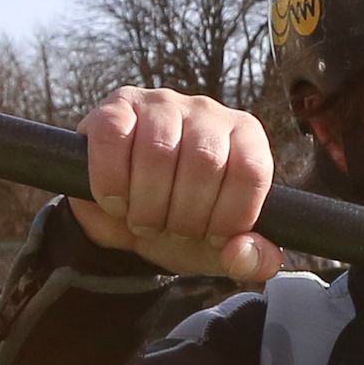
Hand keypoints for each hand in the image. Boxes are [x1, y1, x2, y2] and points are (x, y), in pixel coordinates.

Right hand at [70, 87, 279, 286]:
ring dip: (147, 203)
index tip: (214, 237)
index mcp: (246, 138)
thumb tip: (242, 254)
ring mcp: (162, 104)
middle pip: (205, 162)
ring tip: (145, 221)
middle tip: (171, 231)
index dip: (231, 215)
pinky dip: (111, 181)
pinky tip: (117, 202)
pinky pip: (113, 137)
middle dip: (185, 215)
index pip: (251, 170)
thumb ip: (253, 260)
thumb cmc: (187, 224)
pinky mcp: (118, 106)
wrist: (131, 218)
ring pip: (158, 150)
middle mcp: (208, 113)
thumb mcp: (224, 250)